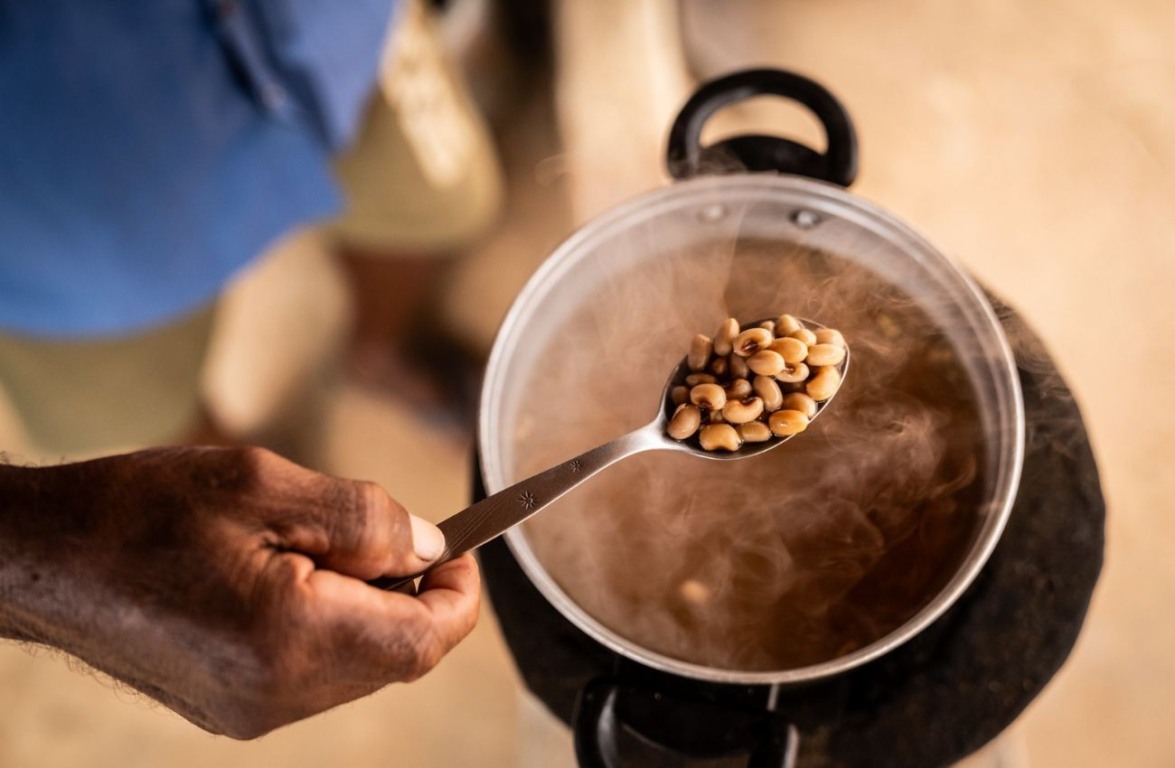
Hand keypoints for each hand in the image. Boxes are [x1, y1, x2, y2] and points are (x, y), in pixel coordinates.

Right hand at [0, 446, 478, 737]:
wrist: (42, 560)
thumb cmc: (141, 511)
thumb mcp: (264, 484)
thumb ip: (364, 519)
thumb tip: (431, 546)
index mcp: (293, 638)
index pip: (425, 640)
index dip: (459, 593)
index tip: (462, 548)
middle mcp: (278, 694)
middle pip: (398, 655)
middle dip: (412, 592)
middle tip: (381, 530)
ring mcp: (251, 711)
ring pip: (360, 666)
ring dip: (369, 607)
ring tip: (317, 546)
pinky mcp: (231, 709)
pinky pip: (316, 673)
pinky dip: (331, 625)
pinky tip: (289, 577)